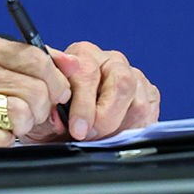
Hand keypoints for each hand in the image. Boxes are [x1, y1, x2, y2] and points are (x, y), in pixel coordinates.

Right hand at [0, 32, 73, 149]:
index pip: (35, 57)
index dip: (55, 79)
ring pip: (24, 113)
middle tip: (29, 110)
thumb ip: (27, 58)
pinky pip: (6, 138)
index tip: (54, 90)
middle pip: (37, 89)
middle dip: (42, 106)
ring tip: (7, 121)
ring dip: (23, 124)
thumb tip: (73, 64)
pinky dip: (5, 140)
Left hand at [45, 41, 159, 141]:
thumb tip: (58, 115)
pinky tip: (115, 135)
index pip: (87, 73)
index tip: (77, 128)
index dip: (83, 105)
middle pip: (121, 84)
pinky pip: (149, 115)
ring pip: (138, 104)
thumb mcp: (44, 106)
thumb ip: (49, 106)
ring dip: (119, 128)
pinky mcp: (149, 94)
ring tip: (99, 139)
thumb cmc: (53, 112)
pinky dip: (133, 131)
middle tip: (90, 137)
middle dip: (105, 117)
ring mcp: (134, 76)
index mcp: (83, 54)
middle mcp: (111, 60)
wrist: (65, 125)